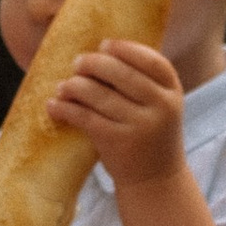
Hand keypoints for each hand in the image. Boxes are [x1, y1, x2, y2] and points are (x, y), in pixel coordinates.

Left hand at [45, 37, 187, 186]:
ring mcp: (140, 126)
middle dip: (95, 64)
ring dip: (75, 86)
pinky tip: (53, 105)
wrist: (155, 181)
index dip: (126, 48)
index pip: (152, 60)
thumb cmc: (151, 134)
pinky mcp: (117, 142)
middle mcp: (161, 107)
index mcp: (172, 92)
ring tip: (64, 86)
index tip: (105, 44)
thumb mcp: (160, 106)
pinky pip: (85, 118)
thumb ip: (143, 81)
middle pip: (122, 74)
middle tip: (78, 62)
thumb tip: (102, 50)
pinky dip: (65, 109)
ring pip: (99, 95)